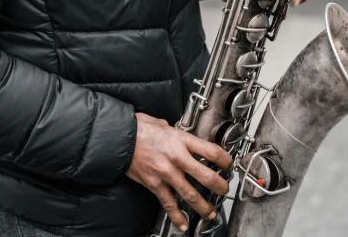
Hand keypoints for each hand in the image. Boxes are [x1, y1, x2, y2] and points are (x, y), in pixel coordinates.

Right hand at [126, 113, 231, 232]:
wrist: (118, 137)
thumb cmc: (138, 128)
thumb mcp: (162, 123)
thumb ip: (175, 133)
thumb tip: (180, 137)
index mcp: (181, 140)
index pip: (211, 151)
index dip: (225, 160)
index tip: (229, 165)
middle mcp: (177, 157)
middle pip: (206, 176)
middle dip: (219, 186)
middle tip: (224, 190)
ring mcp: (166, 173)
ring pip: (190, 194)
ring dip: (203, 206)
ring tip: (210, 213)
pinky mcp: (154, 184)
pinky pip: (169, 203)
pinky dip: (176, 216)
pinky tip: (182, 223)